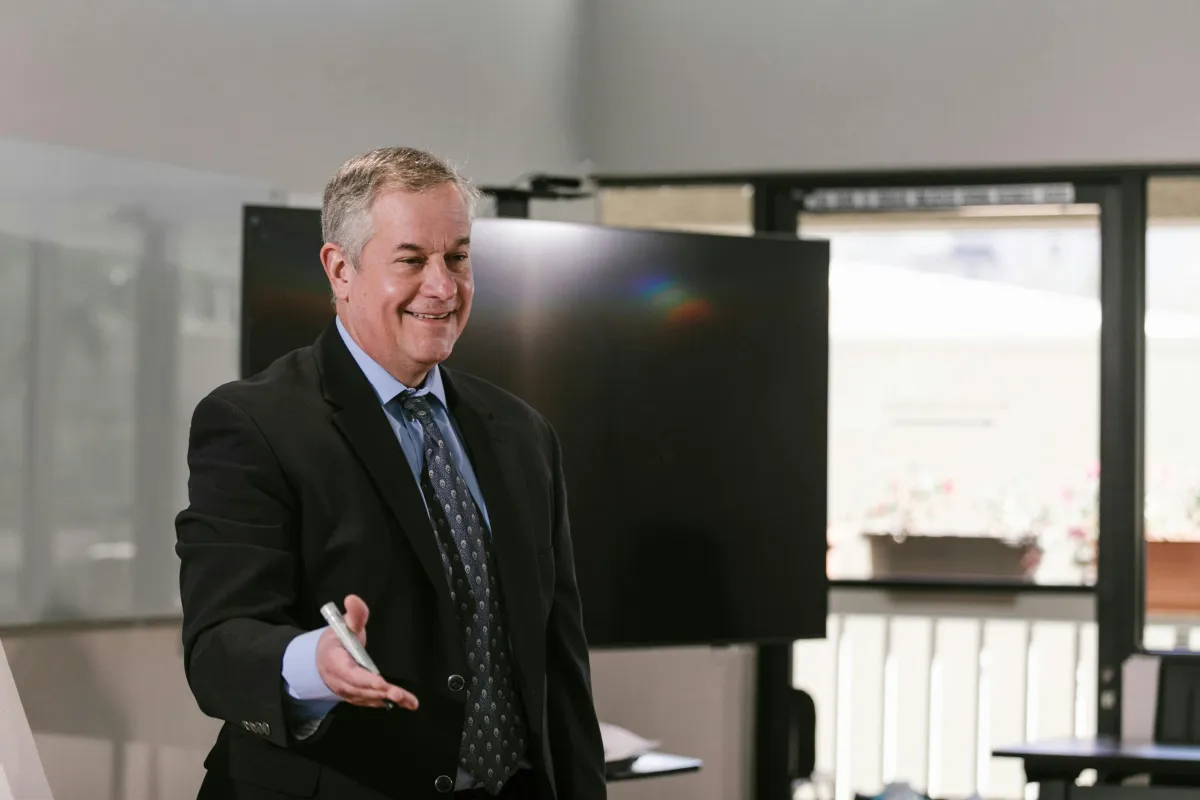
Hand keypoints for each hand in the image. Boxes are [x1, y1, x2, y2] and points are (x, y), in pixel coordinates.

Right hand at [316, 594, 418, 710]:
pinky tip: (403, 702)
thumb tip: (353, 599)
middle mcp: (340, 681)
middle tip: (401, 695)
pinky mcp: (355, 696)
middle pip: (362, 689)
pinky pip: (369, 701)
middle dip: (382, 693)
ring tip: (409, 702)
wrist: (321, 659)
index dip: (366, 680)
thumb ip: (353, 614)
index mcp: (335, 662)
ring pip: (367, 698)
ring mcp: (347, 691)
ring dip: (388, 700)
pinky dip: (384, 702)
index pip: (351, 674)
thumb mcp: (343, 624)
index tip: (382, 683)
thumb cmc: (336, 640)